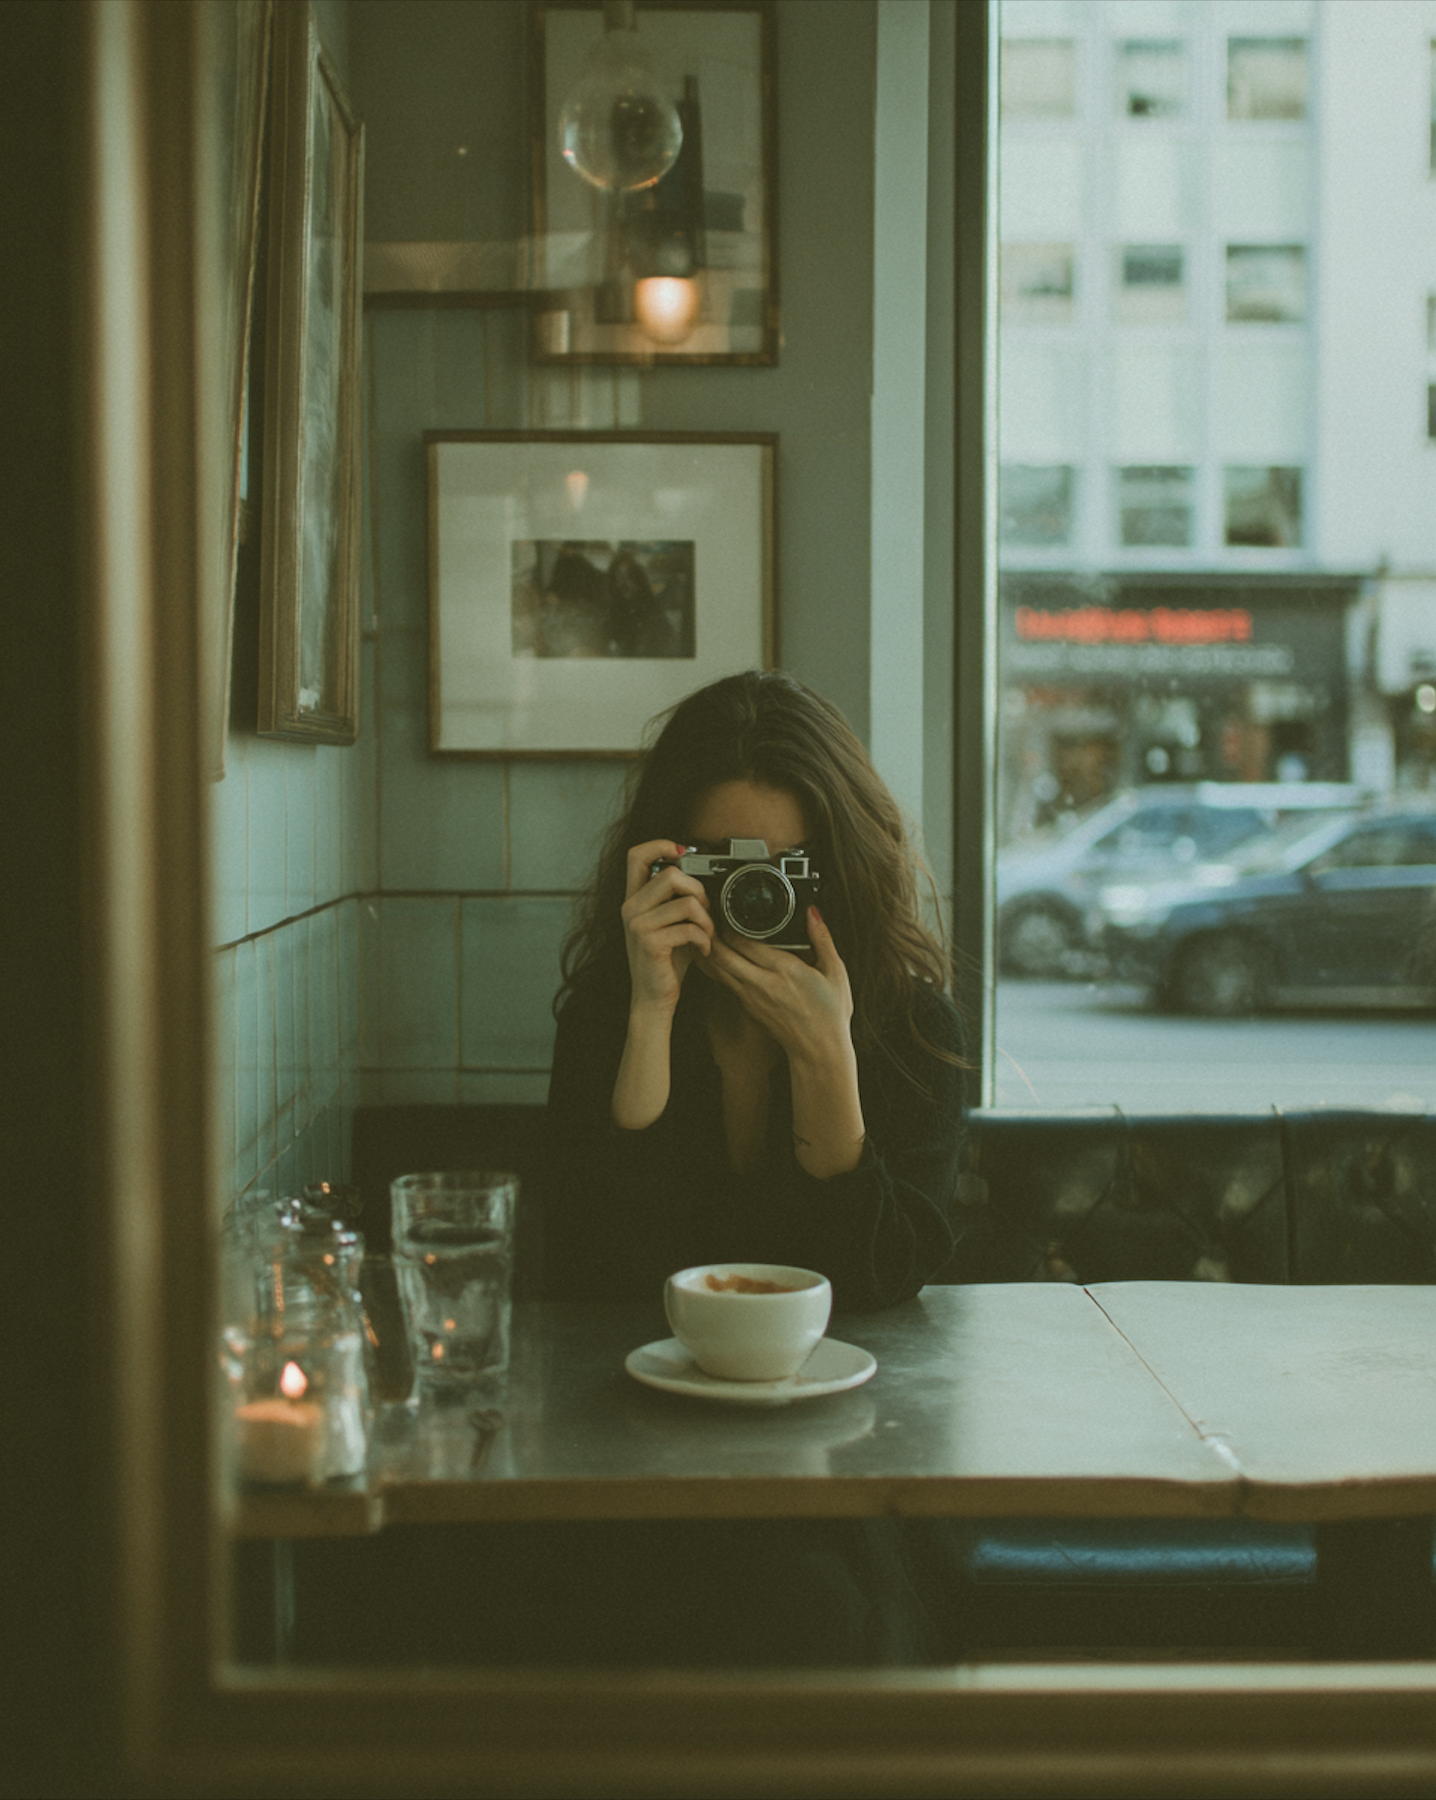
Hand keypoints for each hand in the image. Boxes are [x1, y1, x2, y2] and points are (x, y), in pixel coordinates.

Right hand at [620, 840, 713, 1015]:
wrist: (654, 997)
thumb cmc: (665, 961)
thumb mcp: (669, 923)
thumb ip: (675, 899)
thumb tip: (699, 875)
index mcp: (633, 899)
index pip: (636, 855)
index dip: (660, 845)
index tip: (682, 851)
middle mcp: (630, 908)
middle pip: (671, 874)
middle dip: (698, 890)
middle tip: (704, 910)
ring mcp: (637, 925)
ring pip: (686, 902)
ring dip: (706, 919)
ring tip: (706, 934)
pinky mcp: (650, 942)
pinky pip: (689, 928)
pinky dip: (704, 939)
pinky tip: (703, 949)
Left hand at [705, 907, 853, 1071]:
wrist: (819, 1051)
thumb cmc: (830, 1013)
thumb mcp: (835, 972)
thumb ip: (821, 938)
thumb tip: (812, 912)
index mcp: (784, 970)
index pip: (744, 941)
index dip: (728, 923)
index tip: (726, 909)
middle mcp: (761, 983)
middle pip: (721, 954)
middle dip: (710, 933)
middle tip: (708, 917)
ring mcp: (750, 997)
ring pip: (717, 969)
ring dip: (709, 950)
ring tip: (706, 932)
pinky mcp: (746, 1007)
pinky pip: (724, 981)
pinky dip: (717, 966)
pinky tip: (717, 955)